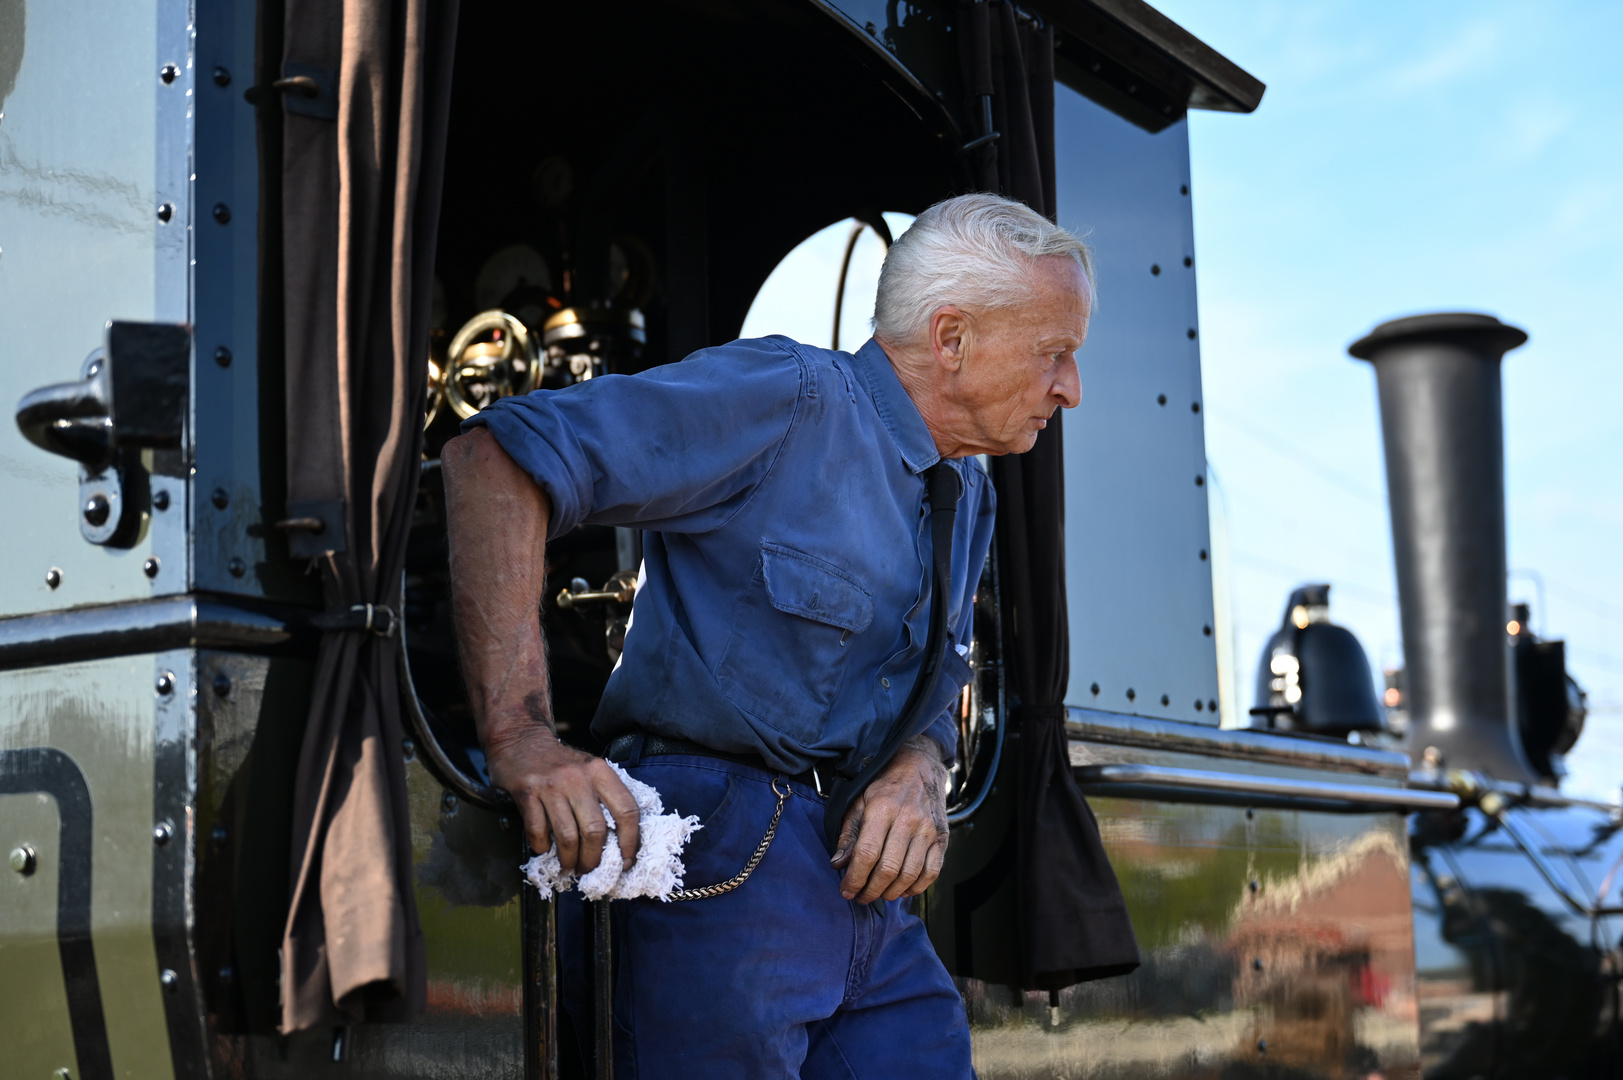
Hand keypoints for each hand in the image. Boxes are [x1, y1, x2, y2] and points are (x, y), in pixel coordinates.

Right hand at [485, 721, 640, 874]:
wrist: (520, 739)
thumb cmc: (559, 761)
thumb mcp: (589, 768)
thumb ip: (603, 796)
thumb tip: (618, 839)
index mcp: (600, 772)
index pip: (626, 810)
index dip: (630, 841)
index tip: (626, 859)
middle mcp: (577, 778)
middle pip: (595, 830)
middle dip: (594, 858)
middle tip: (589, 868)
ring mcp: (551, 785)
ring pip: (568, 836)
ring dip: (570, 859)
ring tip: (569, 865)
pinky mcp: (526, 793)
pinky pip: (538, 831)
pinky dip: (543, 847)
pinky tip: (545, 849)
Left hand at [830, 737, 949, 902]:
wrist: (920, 766)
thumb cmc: (885, 785)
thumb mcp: (858, 802)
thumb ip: (848, 834)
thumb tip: (838, 864)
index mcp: (882, 808)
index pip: (867, 853)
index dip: (854, 878)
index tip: (846, 890)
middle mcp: (908, 819)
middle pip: (888, 868)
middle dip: (870, 890)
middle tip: (861, 897)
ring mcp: (928, 830)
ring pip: (909, 874)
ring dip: (891, 892)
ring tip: (879, 894)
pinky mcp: (942, 838)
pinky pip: (931, 872)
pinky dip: (916, 887)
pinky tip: (903, 889)